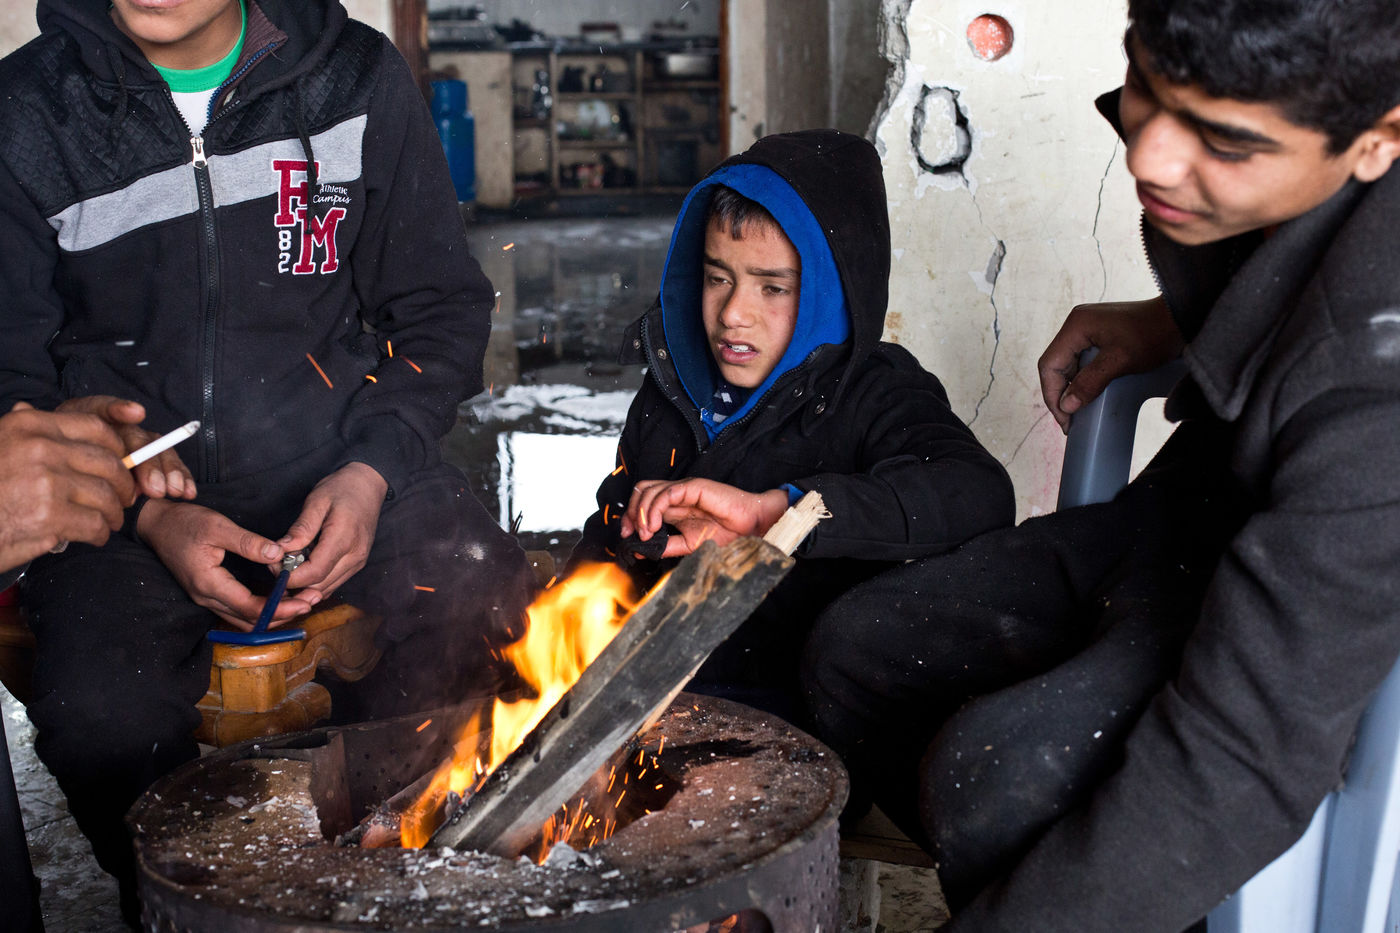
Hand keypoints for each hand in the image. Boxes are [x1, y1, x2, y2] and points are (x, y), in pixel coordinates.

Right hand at [0, 403, 137, 571]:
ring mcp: (45, 481)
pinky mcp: (48, 516)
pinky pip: (94, 523)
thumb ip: (19, 431)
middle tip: (122, 499)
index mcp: (28, 425)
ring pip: (106, 495)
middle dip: (123, 485)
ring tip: (108, 521)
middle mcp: (40, 448)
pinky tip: (93, 536)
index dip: (118, 447)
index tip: (122, 463)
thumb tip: (27, 407)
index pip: (95, 427)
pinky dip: (99, 533)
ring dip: (113, 512)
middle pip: (109, 463)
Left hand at [56, 395, 196, 499]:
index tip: (136, 414)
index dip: (120, 409)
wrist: (73, 474)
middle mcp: (119, 427)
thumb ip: (64, 447)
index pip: (104, 408)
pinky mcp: (153, 458)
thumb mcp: (59, 453)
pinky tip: (187, 491)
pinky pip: (169, 464)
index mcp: (90, 420)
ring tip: (174, 490)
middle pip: (137, 437)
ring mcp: (138, 442)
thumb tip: (54, 430)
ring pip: (158, 450)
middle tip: (154, 486)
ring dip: (169, 471)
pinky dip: (181, 477)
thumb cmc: (65, 463)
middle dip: (149, 461)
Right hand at [137, 499, 315, 628]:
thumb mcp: (218, 526)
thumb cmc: (184, 523)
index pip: (249, 607)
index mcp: (208, 583)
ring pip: (243, 618)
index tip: (303, 604)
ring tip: (300, 603)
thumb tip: (279, 553)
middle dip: (281, 616)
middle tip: (311, 603)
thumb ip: (248, 542)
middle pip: (249, 619)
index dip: (278, 609)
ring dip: (271, 615)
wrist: (157, 524)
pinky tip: (278, 599)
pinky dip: (258, 610)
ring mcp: (206, 597)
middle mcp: (206, 596)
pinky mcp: (209, 592)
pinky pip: (236, 610)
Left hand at [273, 462, 387, 603]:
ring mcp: (358, 562)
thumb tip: (281, 550)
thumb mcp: (317, 501)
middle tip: (276, 565)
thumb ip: (301, 529)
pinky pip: (333, 583)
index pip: (314, 572)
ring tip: (289, 565)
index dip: (290, 576)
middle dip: (294, 582)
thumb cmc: (342, 489)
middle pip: (319, 586)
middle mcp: (355, 556)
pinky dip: (315, 582)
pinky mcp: (357, 564)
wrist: (368, 485)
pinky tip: (304, 567)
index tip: (273, 566)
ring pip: (326, 588)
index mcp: (344, 538)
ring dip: (304, 584)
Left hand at [621, 478, 788, 558]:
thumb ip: (666, 546)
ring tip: (646, 534)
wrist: (752, 527)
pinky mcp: (693, 487)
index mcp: (674, 507)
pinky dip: (654, 509)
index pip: (643, 502)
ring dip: (640, 513)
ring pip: (648, 489)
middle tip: (631, 534)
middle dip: (630, 512)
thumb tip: (639, 550)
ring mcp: (683, 489)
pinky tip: (655, 526)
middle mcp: (676, 495)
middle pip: (641, 491)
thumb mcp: (688, 545)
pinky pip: (665, 493)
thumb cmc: (727, 534)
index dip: (630, 518)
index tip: (628, 538)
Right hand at [1037, 296, 1183, 432]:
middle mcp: (1077, 325)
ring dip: (1072, 389)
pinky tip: (1090, 394)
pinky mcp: (1100, 336)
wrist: (1182, 317)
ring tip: (1079, 412)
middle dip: (1061, 395)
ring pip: (1069, 365)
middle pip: (1057, 365)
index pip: (1049, 365)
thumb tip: (1066, 405)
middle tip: (1070, 421)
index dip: (1052, 395)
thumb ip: (1090, 382)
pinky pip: (1083, 361)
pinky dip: (1084, 380)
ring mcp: (1088, 329)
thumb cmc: (1154, 334)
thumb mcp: (1120, 361)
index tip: (1065, 419)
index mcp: (1076, 325)